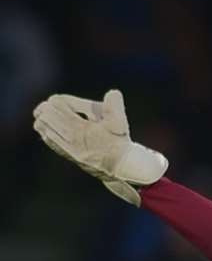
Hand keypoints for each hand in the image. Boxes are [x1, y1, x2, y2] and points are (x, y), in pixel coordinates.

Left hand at [32, 89, 167, 205]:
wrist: (121, 167)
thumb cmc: (120, 143)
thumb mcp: (119, 122)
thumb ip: (114, 105)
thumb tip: (112, 93)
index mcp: (80, 129)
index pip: (57, 105)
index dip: (61, 99)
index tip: (70, 102)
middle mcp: (69, 139)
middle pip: (45, 114)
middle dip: (50, 107)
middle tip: (59, 106)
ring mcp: (66, 147)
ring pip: (42, 127)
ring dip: (46, 118)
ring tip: (55, 115)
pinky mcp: (66, 154)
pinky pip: (47, 139)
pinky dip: (47, 129)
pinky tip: (55, 127)